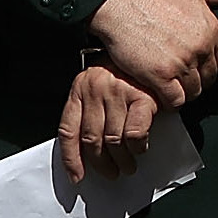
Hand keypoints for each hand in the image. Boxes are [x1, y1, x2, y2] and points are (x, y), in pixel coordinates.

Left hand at [59, 66, 160, 183]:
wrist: (148, 41)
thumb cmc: (124, 68)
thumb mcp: (98, 84)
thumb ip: (90, 110)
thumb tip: (88, 152)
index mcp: (80, 88)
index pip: (68, 131)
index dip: (71, 159)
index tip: (77, 176)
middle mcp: (95, 90)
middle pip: (92, 140)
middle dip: (101, 164)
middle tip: (110, 173)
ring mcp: (118, 92)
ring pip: (113, 141)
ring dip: (122, 160)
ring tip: (127, 165)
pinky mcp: (142, 95)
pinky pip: (135, 133)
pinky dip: (137, 146)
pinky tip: (140, 148)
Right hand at [88, 0, 217, 106]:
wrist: (122, 2)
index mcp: (212, 29)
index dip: (210, 65)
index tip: (197, 66)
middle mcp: (200, 47)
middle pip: (208, 79)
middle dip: (197, 80)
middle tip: (181, 77)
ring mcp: (181, 63)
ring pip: (193, 92)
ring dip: (183, 91)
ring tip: (171, 85)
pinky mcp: (160, 76)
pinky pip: (175, 101)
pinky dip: (169, 101)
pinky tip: (160, 92)